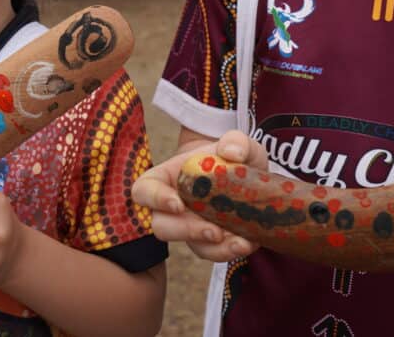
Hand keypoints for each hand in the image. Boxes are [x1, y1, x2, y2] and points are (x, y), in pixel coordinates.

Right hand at [132, 130, 268, 261]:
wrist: (245, 172)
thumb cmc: (230, 155)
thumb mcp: (237, 142)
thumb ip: (235, 141)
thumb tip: (232, 152)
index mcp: (166, 178)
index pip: (144, 191)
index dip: (155, 199)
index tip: (178, 204)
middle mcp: (172, 207)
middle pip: (162, 226)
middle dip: (187, 231)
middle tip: (214, 231)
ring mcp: (190, 227)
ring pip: (190, 245)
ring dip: (213, 248)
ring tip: (239, 242)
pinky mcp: (209, 242)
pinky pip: (212, 252)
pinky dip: (230, 251)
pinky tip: (248, 242)